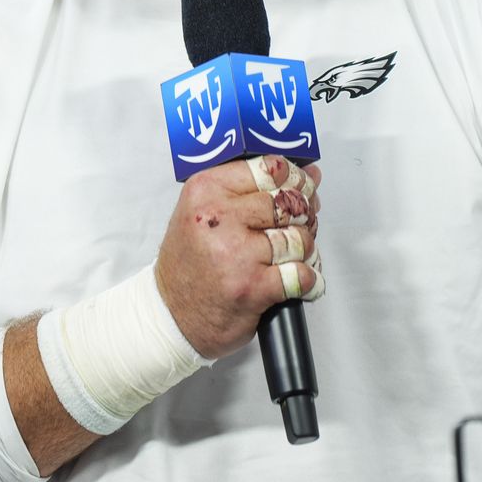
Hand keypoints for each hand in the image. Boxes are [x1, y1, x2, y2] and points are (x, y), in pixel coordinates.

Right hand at [153, 155, 322, 359]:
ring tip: (288, 258)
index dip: (295, 178)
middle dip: (302, 217)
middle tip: (294, 228)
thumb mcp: (204, 211)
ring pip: (300, 239)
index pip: (268, 169)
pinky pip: (302, 274)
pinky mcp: (253, 286)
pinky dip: (308, 280)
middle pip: (289, 203)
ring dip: (304, 251)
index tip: (299, 188)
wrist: (172, 312)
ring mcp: (237, 253)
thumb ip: (250, 190)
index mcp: (206, 191)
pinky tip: (295, 280)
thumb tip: (309, 175)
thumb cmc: (190, 262)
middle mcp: (219, 218)